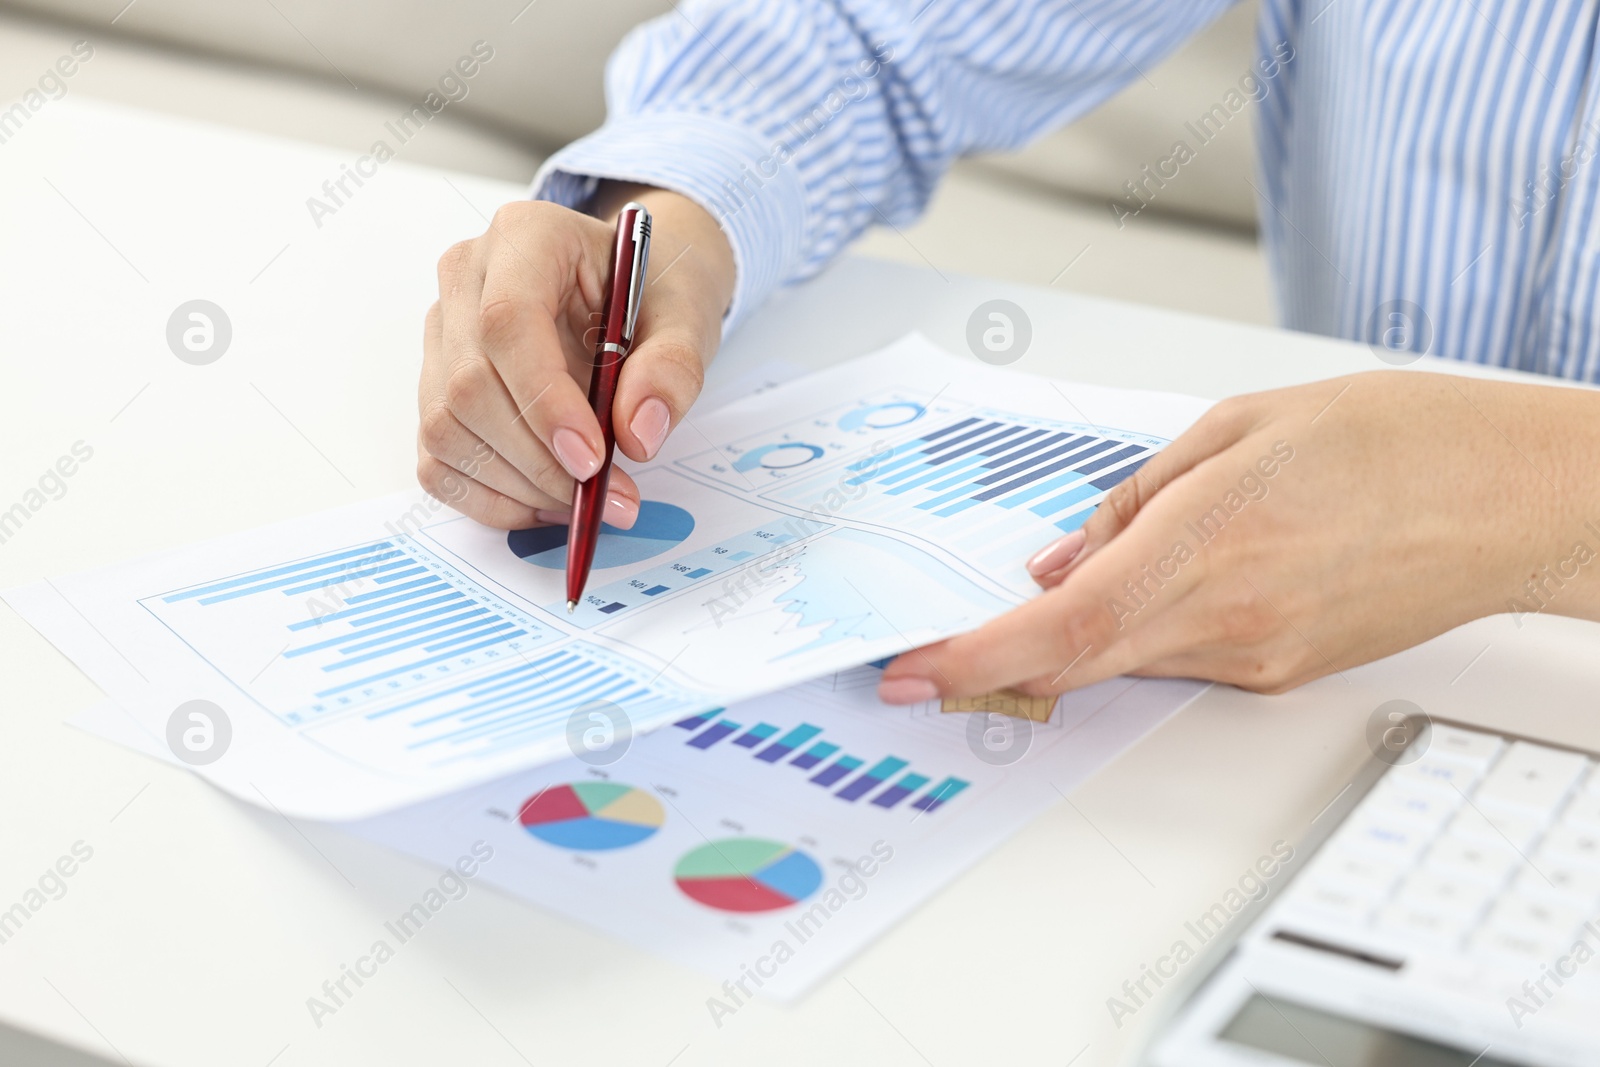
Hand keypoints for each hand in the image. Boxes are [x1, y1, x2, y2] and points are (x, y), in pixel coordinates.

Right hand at [417, 184, 734, 528]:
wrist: (634, 289)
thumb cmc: (653, 293)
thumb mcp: (687, 315)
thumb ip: (673, 367)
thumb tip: (638, 433)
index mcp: (526, 237)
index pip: (506, 321)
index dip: (543, 399)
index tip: (591, 459)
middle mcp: (466, 279)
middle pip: (470, 385)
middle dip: (540, 459)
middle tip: (608, 495)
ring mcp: (442, 335)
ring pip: (448, 428)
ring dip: (518, 485)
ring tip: (587, 499)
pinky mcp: (436, 387)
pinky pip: (439, 460)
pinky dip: (490, 498)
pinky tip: (546, 501)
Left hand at [879, 371, 1599, 702]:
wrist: (1506, 499)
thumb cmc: (1391, 439)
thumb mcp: (1239, 427)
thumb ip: (1133, 500)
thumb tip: (1056, 562)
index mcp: (1208, 541)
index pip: (1061, 625)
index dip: (976, 656)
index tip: (915, 667)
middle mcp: (1228, 617)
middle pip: (1074, 662)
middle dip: (987, 665)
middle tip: (925, 658)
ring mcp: (1256, 655)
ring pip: (1121, 661)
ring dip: (1060, 645)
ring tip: (1027, 607)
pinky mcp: (1280, 671)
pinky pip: (1176, 659)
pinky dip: (1131, 636)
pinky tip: (1131, 597)